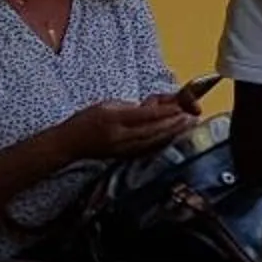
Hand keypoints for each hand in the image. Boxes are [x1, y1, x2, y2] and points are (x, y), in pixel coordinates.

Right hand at [62, 97, 195, 163]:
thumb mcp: (108, 104)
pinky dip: (162, 143)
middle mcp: (118, 135)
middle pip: (153, 130)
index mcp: (113, 118)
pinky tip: (173, 138)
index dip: (166, 111)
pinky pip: (147, 150)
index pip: (145, 115)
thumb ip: (132, 106)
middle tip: (192, 116)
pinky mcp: (123, 157)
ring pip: (153, 141)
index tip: (182, 107)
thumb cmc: (86, 120)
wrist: (68, 144)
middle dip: (174, 123)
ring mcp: (121, 149)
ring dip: (172, 133)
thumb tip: (156, 106)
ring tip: (188, 125)